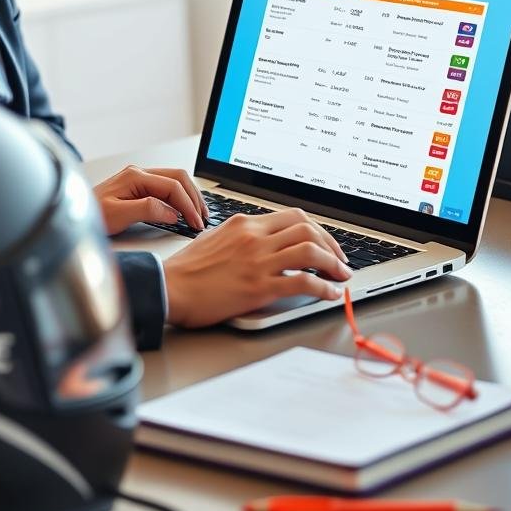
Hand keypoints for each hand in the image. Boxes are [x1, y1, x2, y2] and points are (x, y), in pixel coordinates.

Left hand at [93, 165, 209, 235]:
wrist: (71, 216)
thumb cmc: (89, 215)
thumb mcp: (118, 215)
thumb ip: (147, 210)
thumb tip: (171, 212)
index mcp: (135, 177)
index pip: (172, 186)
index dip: (188, 204)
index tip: (195, 222)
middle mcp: (139, 173)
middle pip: (178, 178)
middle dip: (193, 198)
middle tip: (202, 218)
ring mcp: (138, 179)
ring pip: (174, 181)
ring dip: (188, 197)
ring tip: (198, 214)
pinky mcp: (138, 188)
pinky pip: (165, 188)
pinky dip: (179, 198)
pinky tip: (182, 210)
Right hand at [163, 208, 350, 327]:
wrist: (169, 288)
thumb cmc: (186, 269)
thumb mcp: (215, 238)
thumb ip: (241, 237)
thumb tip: (262, 243)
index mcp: (245, 224)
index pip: (293, 217)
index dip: (318, 230)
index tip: (326, 244)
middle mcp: (255, 238)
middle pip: (308, 229)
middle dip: (332, 245)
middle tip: (340, 261)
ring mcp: (258, 261)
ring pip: (311, 251)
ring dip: (334, 264)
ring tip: (341, 276)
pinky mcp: (259, 287)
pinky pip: (303, 282)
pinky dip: (323, 287)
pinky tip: (329, 293)